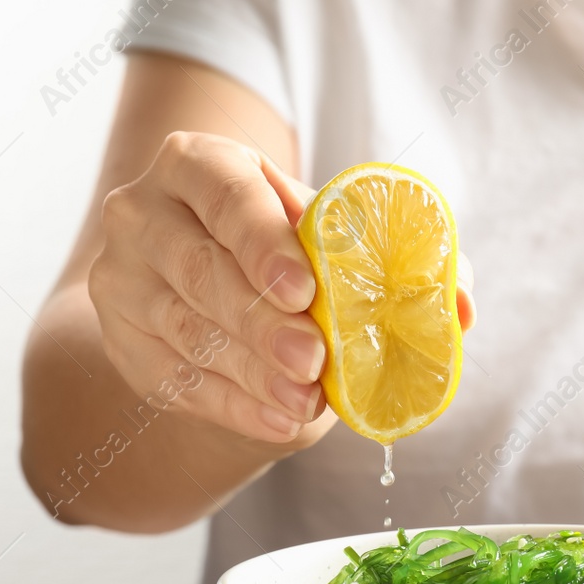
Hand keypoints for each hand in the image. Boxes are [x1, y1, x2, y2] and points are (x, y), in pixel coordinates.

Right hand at [91, 131, 475, 445]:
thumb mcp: (337, 238)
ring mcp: (122, 277)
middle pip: (199, 269)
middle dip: (261, 322)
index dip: (262, 242)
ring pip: (186, 330)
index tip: (304, 289)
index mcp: (199, 163)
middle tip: (313, 361)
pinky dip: (233, 404)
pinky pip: (175, 379)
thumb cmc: (290, 251)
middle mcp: (143, 212)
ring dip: (251, 373)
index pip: (224, 194)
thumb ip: (403, 260)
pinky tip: (278, 420)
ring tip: (305, 401)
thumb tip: (461, 306)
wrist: (219, 290)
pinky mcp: (122, 339)